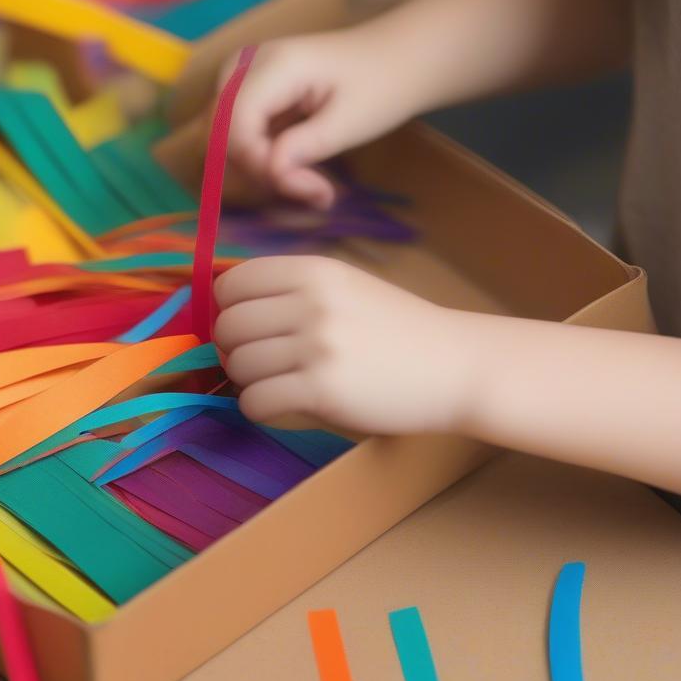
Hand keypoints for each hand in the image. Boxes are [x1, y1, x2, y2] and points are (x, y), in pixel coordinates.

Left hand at [213, 255, 478, 435]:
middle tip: (262, 363)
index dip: (228, 310)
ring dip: (249, 383)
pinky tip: (286, 406)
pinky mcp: (322, 391)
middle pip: (227, 327)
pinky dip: (261, 410)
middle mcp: (311, 302)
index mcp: (314, 271)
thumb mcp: (345, 288)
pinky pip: (256, 403)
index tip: (248, 329)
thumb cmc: (397, 330)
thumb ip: (291, 292)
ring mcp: (317, 346)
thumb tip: (225, 315)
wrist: (455, 366)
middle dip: (234, 350)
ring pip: (238, 367)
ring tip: (279, 385)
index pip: (231, 284)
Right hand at [222, 28, 418, 209]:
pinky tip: (301, 174)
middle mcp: (246, 66)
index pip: (236, 126)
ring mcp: (243, 78)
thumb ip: (308, 146)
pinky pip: (238, 137)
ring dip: (262, 172)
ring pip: (225, 141)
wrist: (396, 58)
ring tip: (313, 186)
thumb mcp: (352, 120)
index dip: (261, 166)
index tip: (310, 190)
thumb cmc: (382, 84)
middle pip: (221, 135)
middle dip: (260, 172)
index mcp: (274, 65)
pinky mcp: (249, 94)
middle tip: (314, 192)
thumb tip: (272, 172)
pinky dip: (264, 163)